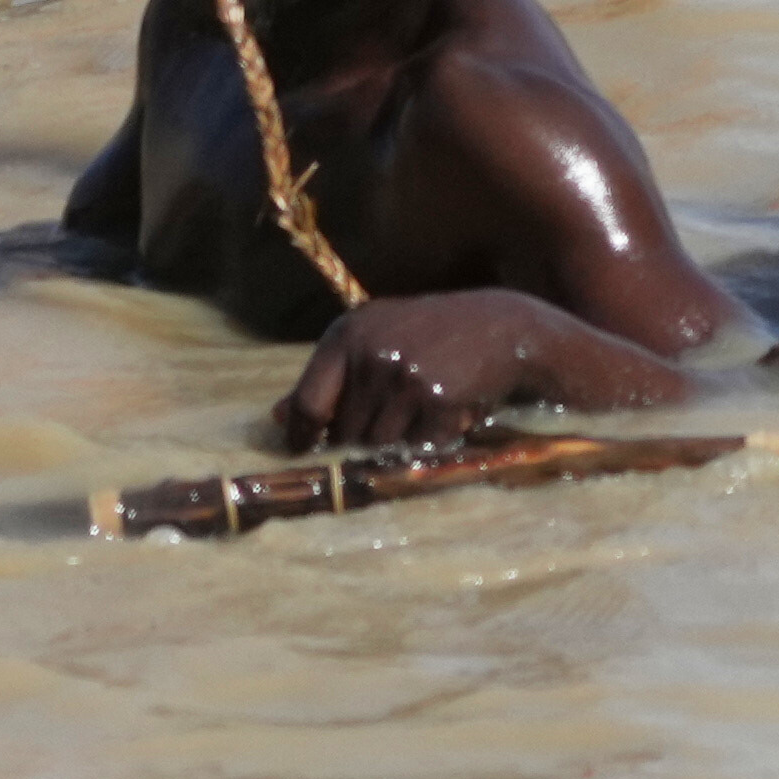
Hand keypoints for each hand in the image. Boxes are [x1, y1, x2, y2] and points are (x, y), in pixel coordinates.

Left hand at [272, 286, 581, 448]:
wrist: (503, 326)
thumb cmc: (432, 334)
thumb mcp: (376, 339)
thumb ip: (329, 377)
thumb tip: (276, 418)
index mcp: (346, 334)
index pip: (306, 402)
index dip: (304, 435)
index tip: (305, 451)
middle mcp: (369, 352)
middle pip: (344, 432)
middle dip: (365, 436)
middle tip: (396, 415)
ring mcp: (402, 375)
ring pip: (379, 444)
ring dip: (401, 438)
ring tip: (424, 409)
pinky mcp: (435, 397)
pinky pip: (418, 444)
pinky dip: (433, 438)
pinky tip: (449, 410)